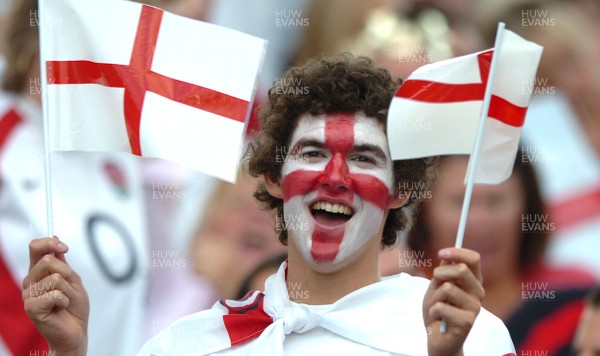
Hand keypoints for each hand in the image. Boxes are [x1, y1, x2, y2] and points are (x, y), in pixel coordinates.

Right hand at [22, 237, 88, 355]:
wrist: (75, 331)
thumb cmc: (73, 307)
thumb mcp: (72, 279)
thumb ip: (62, 261)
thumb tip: (55, 238)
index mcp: (38, 272)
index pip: (35, 248)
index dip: (49, 243)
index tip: (64, 247)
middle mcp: (30, 282)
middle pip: (48, 260)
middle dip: (67, 273)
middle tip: (69, 288)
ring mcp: (28, 295)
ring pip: (55, 278)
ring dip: (68, 290)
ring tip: (64, 301)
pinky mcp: (31, 307)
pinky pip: (55, 294)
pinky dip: (64, 300)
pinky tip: (60, 308)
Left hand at [423, 248, 484, 355]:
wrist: (438, 339)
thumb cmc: (438, 311)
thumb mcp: (436, 288)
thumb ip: (442, 273)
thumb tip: (447, 257)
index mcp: (472, 282)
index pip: (473, 259)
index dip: (457, 252)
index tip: (441, 253)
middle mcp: (478, 293)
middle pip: (461, 270)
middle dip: (440, 274)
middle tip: (435, 285)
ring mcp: (474, 307)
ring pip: (448, 288)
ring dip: (435, 297)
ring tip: (438, 307)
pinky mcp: (467, 321)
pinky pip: (441, 306)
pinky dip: (433, 311)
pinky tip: (439, 318)